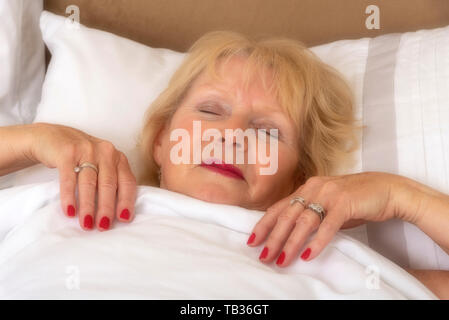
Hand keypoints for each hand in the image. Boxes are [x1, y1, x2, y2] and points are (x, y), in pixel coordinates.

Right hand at [30, 122, 136, 230]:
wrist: (53, 137)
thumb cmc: (82, 157)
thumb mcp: (102, 164)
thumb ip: (112, 181)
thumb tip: (119, 214)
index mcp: (117, 157)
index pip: (127, 181)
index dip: (126, 201)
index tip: (124, 219)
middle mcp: (105, 152)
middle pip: (109, 184)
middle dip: (107, 208)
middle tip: (103, 227)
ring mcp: (86, 150)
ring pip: (89, 183)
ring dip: (88, 206)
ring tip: (86, 224)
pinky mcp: (66, 152)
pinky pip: (69, 178)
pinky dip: (69, 196)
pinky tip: (70, 211)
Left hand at [247, 171, 419, 266]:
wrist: (387, 189)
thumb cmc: (355, 199)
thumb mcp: (326, 204)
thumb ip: (309, 213)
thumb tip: (290, 232)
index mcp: (307, 188)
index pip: (279, 207)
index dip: (264, 224)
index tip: (252, 241)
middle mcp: (314, 188)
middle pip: (287, 215)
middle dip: (273, 238)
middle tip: (263, 256)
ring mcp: (329, 194)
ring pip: (304, 221)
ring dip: (291, 242)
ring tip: (282, 260)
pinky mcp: (346, 203)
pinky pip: (328, 225)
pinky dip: (318, 241)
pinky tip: (309, 255)